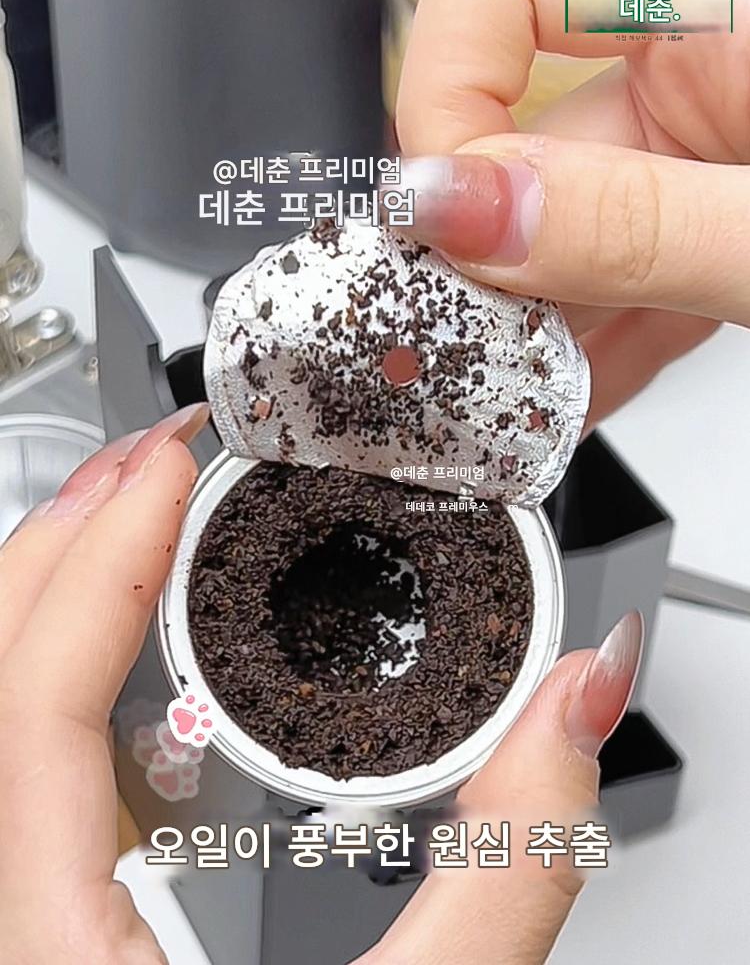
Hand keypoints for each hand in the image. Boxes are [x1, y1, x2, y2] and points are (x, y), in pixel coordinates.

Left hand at [0, 420, 640, 963]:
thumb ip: (508, 873)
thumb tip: (572, 710)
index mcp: (43, 948)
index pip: (28, 699)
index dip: (97, 554)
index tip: (165, 465)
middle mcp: (3, 918)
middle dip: (70, 540)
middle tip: (159, 463)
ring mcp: (17, 918)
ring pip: (2, 711)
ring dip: (65, 598)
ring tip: (146, 525)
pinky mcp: (46, 921)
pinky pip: (33, 765)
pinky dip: (76, 680)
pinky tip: (143, 660)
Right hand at [395, 0, 747, 424]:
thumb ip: (626, 225)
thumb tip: (458, 212)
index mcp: (724, 14)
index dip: (443, 89)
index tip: (443, 213)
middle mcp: (702, 68)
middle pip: (519, 137)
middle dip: (486, 259)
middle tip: (469, 348)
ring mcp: (704, 147)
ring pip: (565, 229)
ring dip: (538, 328)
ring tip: (518, 403)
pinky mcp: (711, 219)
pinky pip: (622, 273)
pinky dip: (594, 345)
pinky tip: (571, 400)